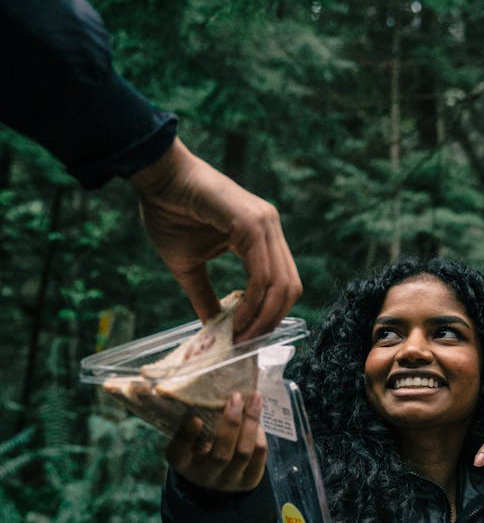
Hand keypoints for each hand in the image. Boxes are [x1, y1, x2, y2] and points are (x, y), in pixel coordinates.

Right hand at [131, 138, 302, 340]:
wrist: (155, 178)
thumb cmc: (169, 213)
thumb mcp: (189, 267)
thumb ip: (206, 296)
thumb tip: (213, 331)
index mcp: (261, 236)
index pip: (282, 285)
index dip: (269, 317)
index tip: (245, 340)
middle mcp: (270, 229)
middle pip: (289, 288)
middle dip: (269, 323)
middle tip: (244, 344)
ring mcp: (265, 224)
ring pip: (280, 284)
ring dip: (261, 317)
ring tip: (238, 336)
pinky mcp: (252, 223)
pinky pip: (261, 274)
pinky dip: (252, 302)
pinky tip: (234, 319)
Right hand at [166, 392, 266, 492]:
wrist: (215, 476)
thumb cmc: (198, 445)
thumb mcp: (187, 435)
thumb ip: (190, 417)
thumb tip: (198, 383)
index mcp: (181, 463)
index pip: (179, 452)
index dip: (187, 435)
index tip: (195, 417)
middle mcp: (204, 475)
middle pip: (221, 455)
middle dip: (231, 424)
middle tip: (236, 398)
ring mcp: (228, 481)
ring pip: (244, 452)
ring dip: (251, 423)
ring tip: (254, 399)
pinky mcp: (249, 480)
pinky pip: (259, 454)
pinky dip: (259, 433)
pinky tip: (257, 417)